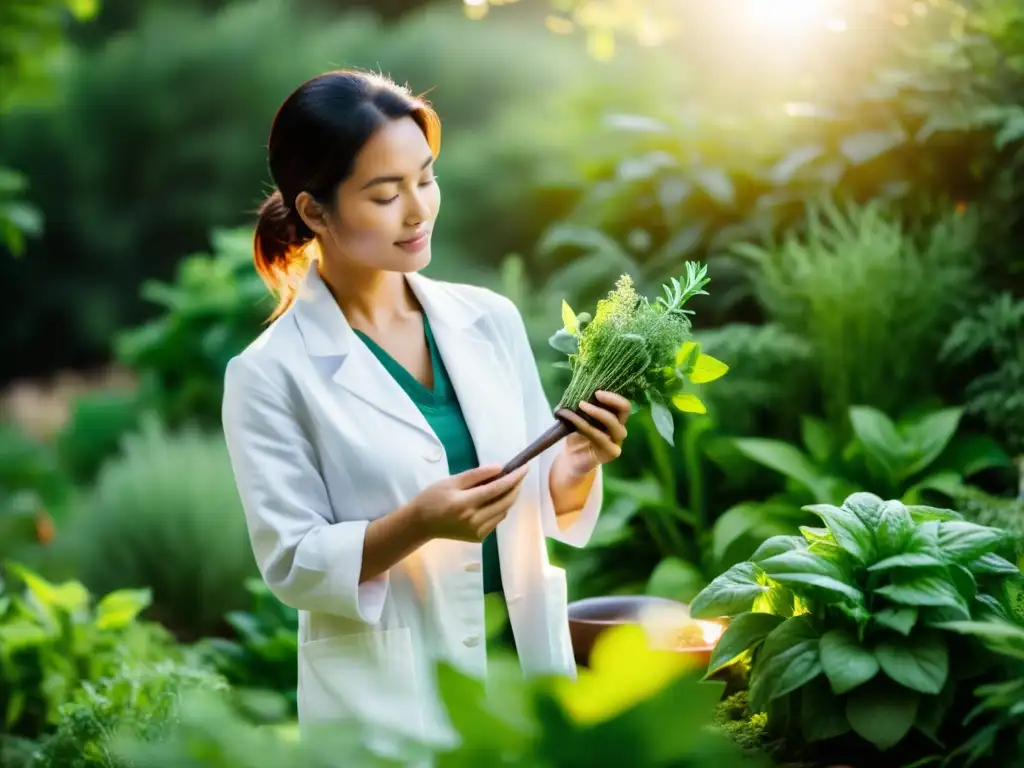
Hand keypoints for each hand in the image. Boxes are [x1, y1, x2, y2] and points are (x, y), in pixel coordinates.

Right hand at [410, 463, 528, 542]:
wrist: (421, 524)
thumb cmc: (433, 498)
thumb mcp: (451, 481)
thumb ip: (476, 475)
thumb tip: (500, 468)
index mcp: (465, 504)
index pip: (497, 489)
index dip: (513, 478)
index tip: (524, 467)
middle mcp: (474, 520)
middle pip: (505, 502)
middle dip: (516, 487)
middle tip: (520, 474)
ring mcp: (478, 532)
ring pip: (503, 512)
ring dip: (509, 498)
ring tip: (508, 484)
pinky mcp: (479, 538)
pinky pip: (496, 520)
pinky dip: (500, 508)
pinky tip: (494, 500)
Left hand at [556, 390, 632, 477]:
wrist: (572, 458)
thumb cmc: (577, 435)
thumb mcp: (580, 417)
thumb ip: (585, 406)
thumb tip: (580, 389)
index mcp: (615, 418)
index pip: (623, 404)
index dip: (613, 396)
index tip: (597, 391)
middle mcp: (619, 428)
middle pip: (625, 410)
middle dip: (610, 399)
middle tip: (594, 394)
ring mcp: (617, 441)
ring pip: (613, 423)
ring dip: (596, 412)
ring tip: (580, 405)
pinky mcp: (611, 453)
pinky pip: (600, 436)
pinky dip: (585, 425)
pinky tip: (574, 420)